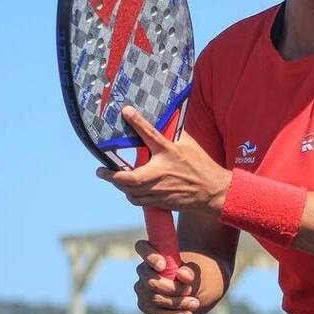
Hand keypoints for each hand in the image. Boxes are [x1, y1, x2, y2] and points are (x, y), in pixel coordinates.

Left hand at [96, 106, 230, 212]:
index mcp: (168, 152)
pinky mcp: (160, 202)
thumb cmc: (202, 166)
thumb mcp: (189, 146)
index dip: (137, 121)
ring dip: (121, 186)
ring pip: (130, 192)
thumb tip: (167, 124)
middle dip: (110, 175)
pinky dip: (132, 195)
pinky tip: (133, 190)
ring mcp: (158, 189)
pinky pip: (139, 201)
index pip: (150, 133)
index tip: (126, 111)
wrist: (212, 191)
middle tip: (101, 170)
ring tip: (116, 179)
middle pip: (126, 177)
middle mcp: (160, 171)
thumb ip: (174, 137)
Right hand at [134, 239, 199, 313]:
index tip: (163, 265)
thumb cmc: (189, 272)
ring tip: (195, 303)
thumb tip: (184, 276)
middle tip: (190, 290)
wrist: (188, 286)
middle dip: (172, 289)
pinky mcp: (145, 305)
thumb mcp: (194, 268)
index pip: (142, 247)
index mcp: (152, 252)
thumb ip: (190, 270)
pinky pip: (157, 313)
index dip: (150, 256)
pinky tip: (188, 313)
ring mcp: (142, 289)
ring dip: (177, 303)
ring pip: (155, 299)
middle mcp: (143, 270)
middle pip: (152, 282)